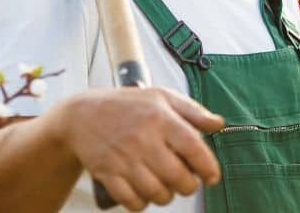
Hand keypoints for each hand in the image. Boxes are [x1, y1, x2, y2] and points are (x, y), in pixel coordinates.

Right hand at [48, 86, 224, 210]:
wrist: (81, 115)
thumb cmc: (126, 105)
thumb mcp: (162, 96)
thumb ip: (193, 111)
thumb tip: (218, 124)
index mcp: (160, 118)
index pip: (193, 148)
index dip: (208, 167)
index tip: (211, 176)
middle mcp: (143, 139)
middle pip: (178, 177)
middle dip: (188, 186)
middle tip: (187, 182)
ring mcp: (124, 159)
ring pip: (157, 193)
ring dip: (166, 196)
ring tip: (166, 186)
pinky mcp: (108, 174)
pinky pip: (132, 201)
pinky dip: (142, 203)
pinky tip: (145, 192)